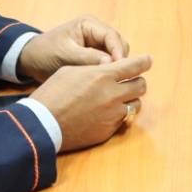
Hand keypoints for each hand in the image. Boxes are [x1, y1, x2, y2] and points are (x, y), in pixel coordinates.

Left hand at [16, 16, 128, 80]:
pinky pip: (107, 62)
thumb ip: (88, 58)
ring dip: (115, 66)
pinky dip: (108, 70)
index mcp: (89, 24)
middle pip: (118, 44)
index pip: (111, 36)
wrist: (29, 60)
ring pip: (115, 54)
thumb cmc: (45, 53)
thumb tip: (111, 64)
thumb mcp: (65, 55)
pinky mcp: (93, 54)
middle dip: (119, 59)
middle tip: (117, 77)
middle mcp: (96, 31)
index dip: (118, 51)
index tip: (120, 68)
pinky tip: (106, 81)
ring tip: (112, 81)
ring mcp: (96, 42)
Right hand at [31, 53, 151, 151]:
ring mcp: (112, 115)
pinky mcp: (108, 131)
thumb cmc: (53, 93)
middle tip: (130, 81)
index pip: (134, 66)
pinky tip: (105, 113)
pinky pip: (122, 120)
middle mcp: (113, 94)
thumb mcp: (71, 70)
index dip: (144, 62)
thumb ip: (94, 68)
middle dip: (137, 81)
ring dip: (129, 99)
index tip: (148, 60)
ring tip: (118, 98)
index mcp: (103, 75)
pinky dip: (118, 115)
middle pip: (140, 86)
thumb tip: (106, 68)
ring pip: (135, 105)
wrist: (43, 124)